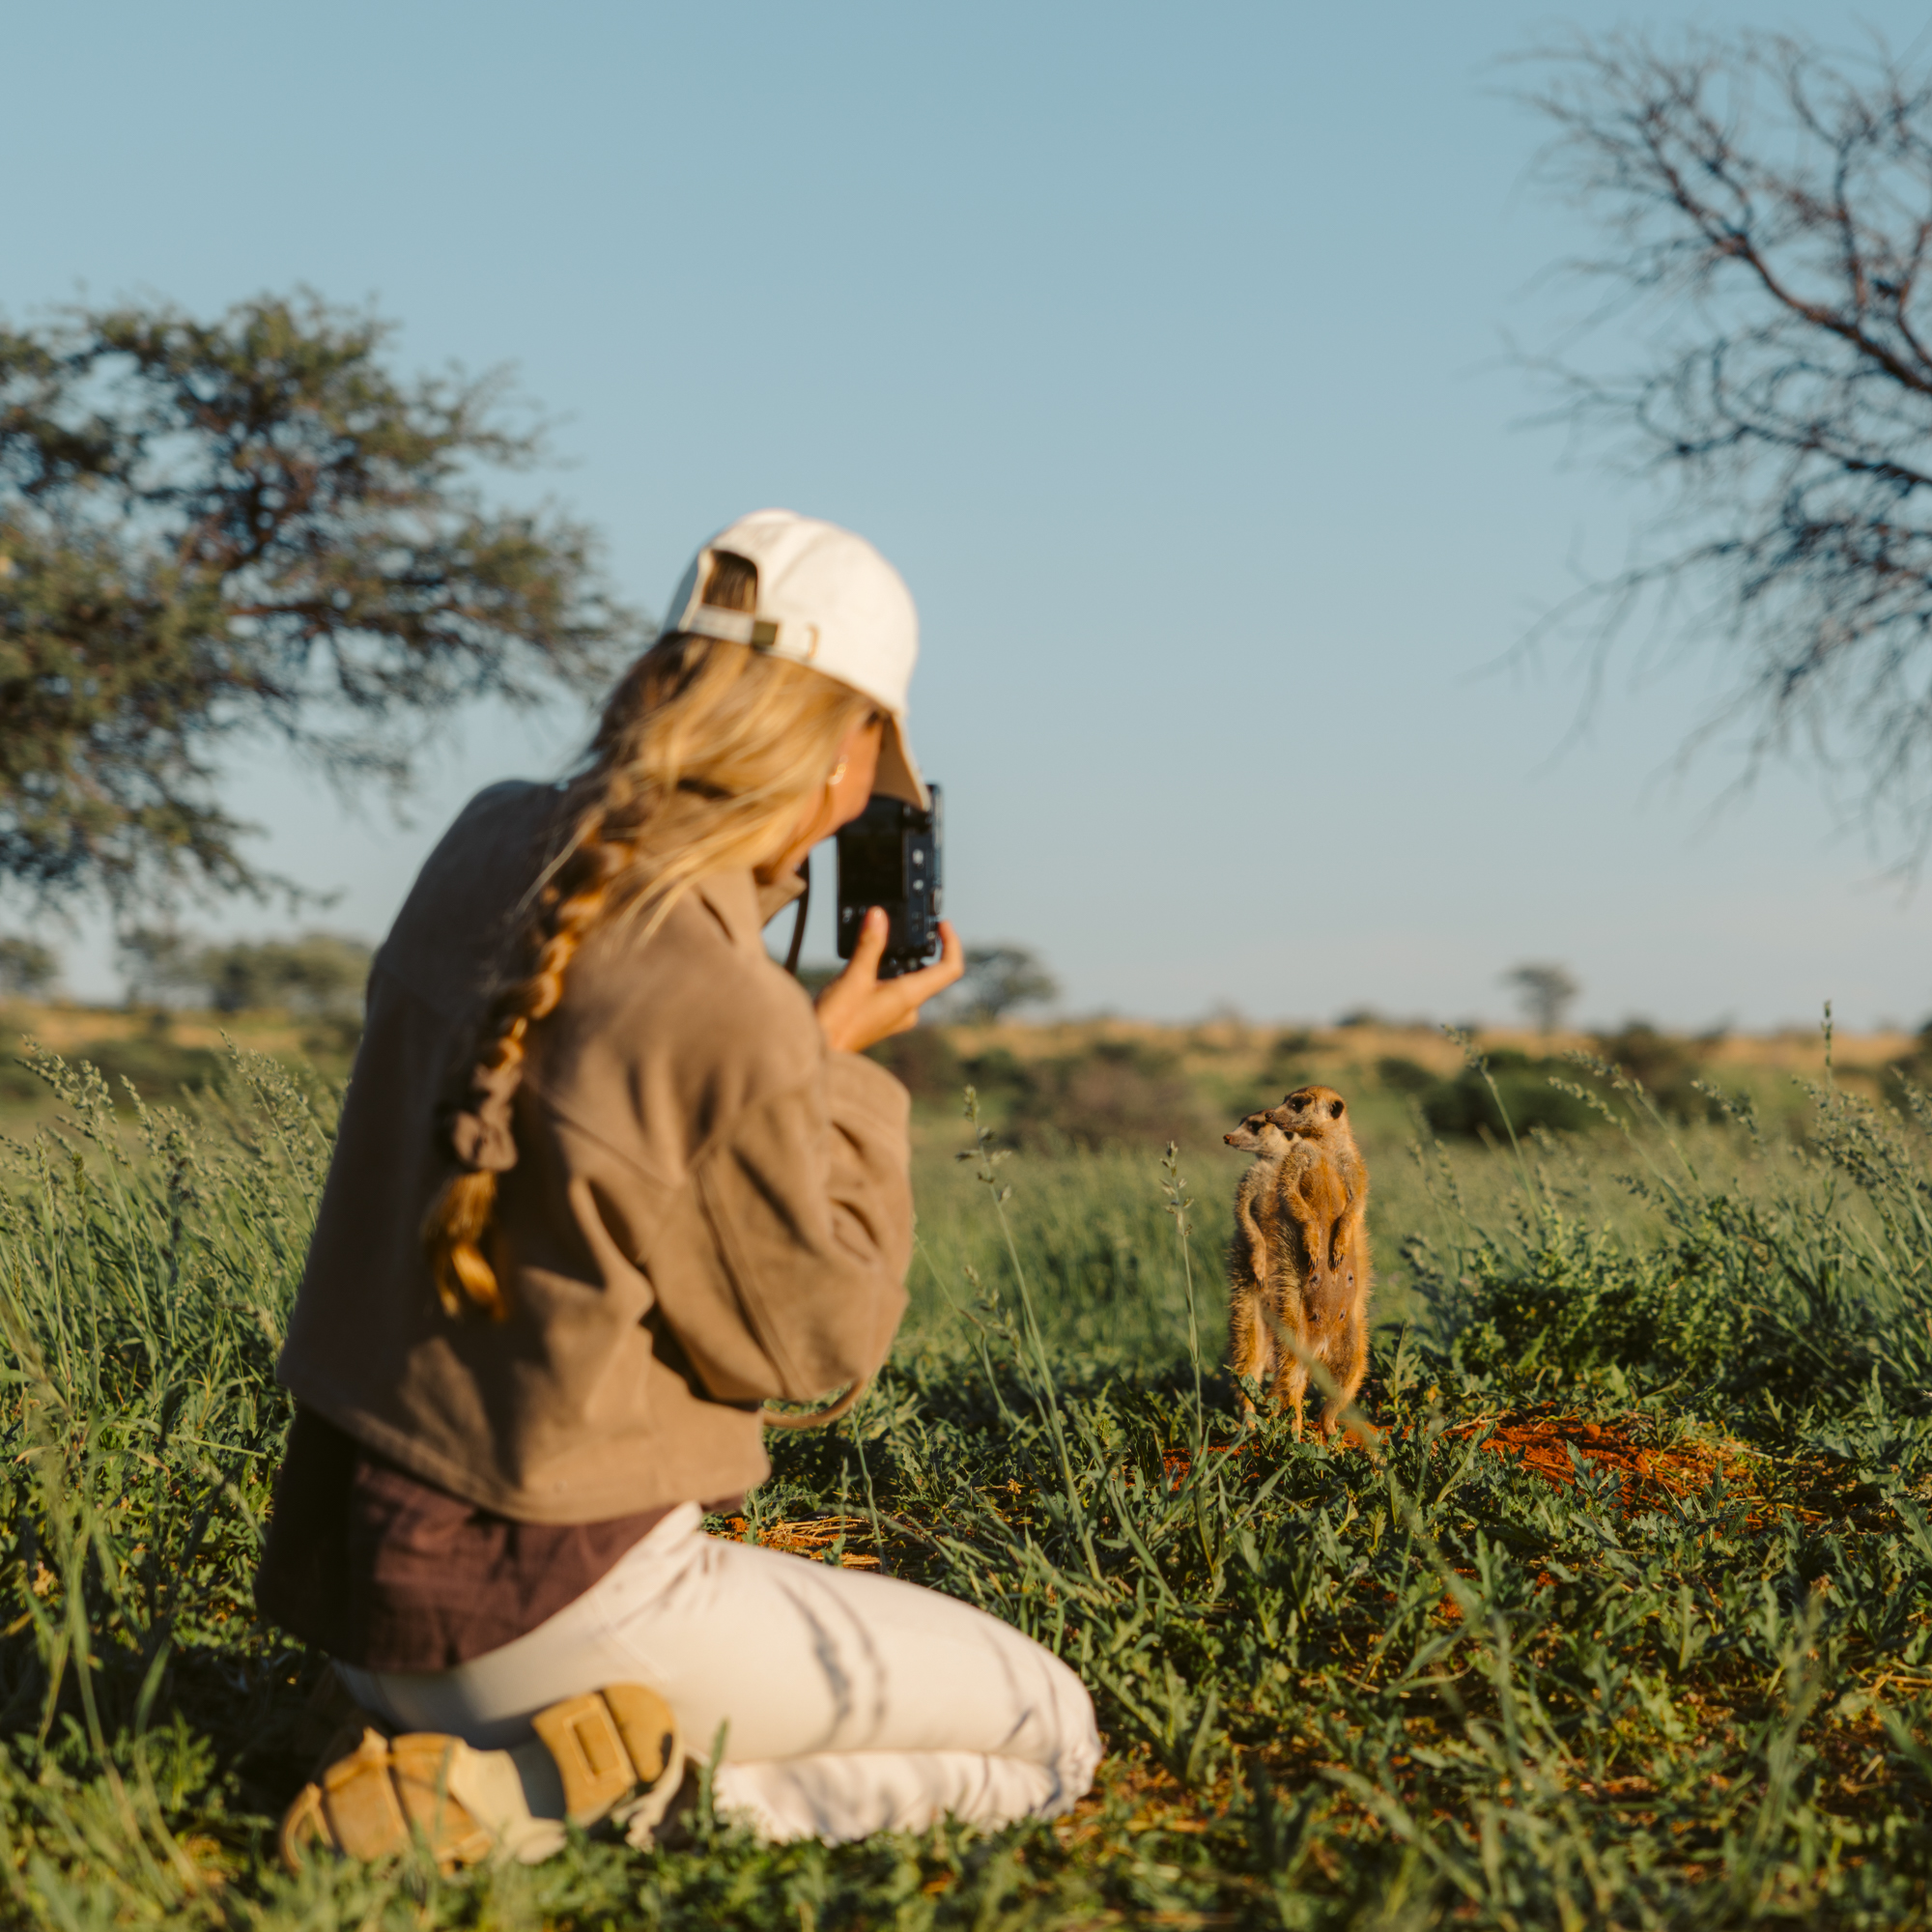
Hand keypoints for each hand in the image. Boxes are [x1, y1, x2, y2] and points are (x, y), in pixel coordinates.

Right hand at [814, 913, 964, 1054]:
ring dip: (901, 959)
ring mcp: (896, 1015)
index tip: (941, 925)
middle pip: (930, 972)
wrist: (820, 1050)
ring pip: (910, 980)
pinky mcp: (882, 1017)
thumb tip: (878, 915)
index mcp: (909, 997)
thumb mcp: (854, 975)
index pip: (949, 969)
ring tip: (881, 940)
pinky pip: (895, 989)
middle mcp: (909, 1008)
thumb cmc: (837, 1020)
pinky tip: (867, 963)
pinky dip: (888, 971)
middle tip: (907, 926)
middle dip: (920, 948)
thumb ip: (869, 944)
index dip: (952, 943)